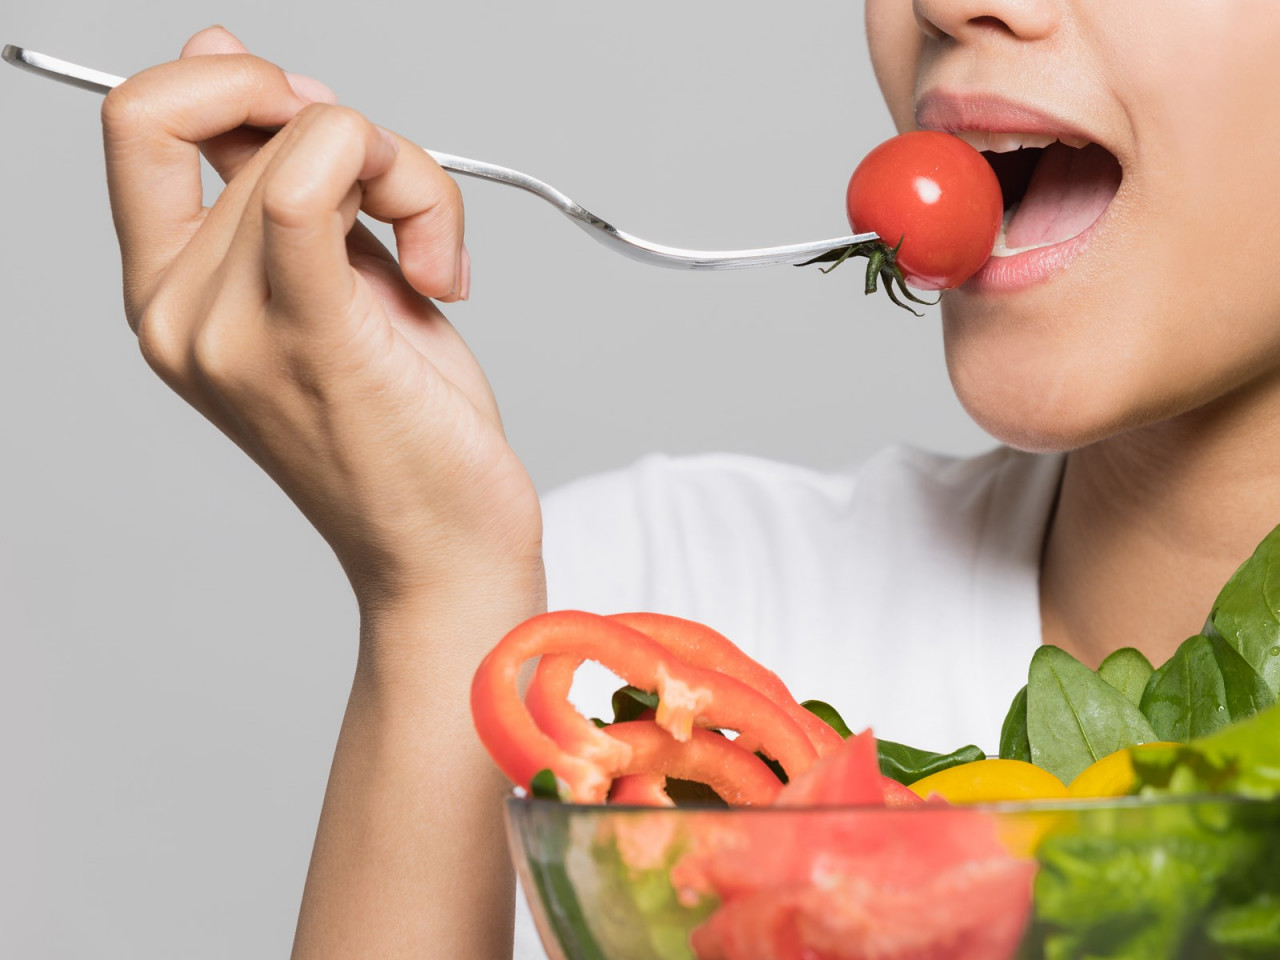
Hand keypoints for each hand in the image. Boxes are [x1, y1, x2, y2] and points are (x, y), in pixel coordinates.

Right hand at [101, 27, 542, 616]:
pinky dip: (390, 179)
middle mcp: (179, 314)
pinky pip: (307, 191)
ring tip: (437, 267)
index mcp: (171, 294)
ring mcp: (230, 333)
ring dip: (412, 178)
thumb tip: (221, 52)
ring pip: (317, 144)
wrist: (443, 553)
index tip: (322, 126)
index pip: (143, 119)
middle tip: (413, 216)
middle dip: (366, 138)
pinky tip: (435, 267)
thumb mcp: (334, 281)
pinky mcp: (309, 345)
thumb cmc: (403, 429)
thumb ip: (278, 177)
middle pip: (263, 123)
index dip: (236, 83)